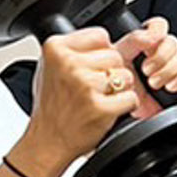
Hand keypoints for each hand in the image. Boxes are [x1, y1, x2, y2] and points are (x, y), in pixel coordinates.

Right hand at [19, 27, 146, 176]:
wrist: (47, 140)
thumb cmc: (51, 105)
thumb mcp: (52, 67)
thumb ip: (75, 49)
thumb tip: (113, 38)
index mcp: (55, 48)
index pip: (100, 36)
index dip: (101, 53)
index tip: (92, 67)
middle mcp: (68, 63)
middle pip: (115, 55)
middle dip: (112, 72)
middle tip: (94, 88)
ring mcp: (84, 85)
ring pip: (126, 75)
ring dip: (119, 89)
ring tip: (99, 99)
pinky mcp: (98, 106)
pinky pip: (130, 98)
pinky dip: (124, 106)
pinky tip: (106, 110)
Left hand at [119, 16, 176, 115]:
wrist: (123, 108)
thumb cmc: (116, 83)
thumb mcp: (117, 57)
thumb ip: (133, 41)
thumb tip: (151, 35)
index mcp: (145, 42)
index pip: (159, 26)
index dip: (158, 31)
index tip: (150, 43)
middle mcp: (161, 52)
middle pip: (173, 41)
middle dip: (161, 57)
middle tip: (146, 70)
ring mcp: (172, 67)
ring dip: (168, 70)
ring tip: (153, 83)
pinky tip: (169, 87)